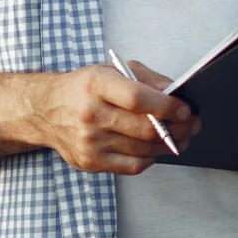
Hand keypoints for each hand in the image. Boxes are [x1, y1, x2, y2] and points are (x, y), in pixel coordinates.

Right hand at [22, 62, 198, 174]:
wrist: (46, 111)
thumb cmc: (84, 88)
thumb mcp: (112, 71)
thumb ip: (147, 79)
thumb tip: (177, 94)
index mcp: (96, 85)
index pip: (138, 98)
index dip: (167, 106)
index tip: (185, 109)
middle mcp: (90, 113)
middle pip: (144, 128)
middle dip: (177, 128)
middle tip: (191, 125)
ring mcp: (89, 141)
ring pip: (142, 149)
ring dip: (168, 145)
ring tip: (180, 137)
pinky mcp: (90, 161)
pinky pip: (132, 166)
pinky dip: (149, 159)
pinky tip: (154, 149)